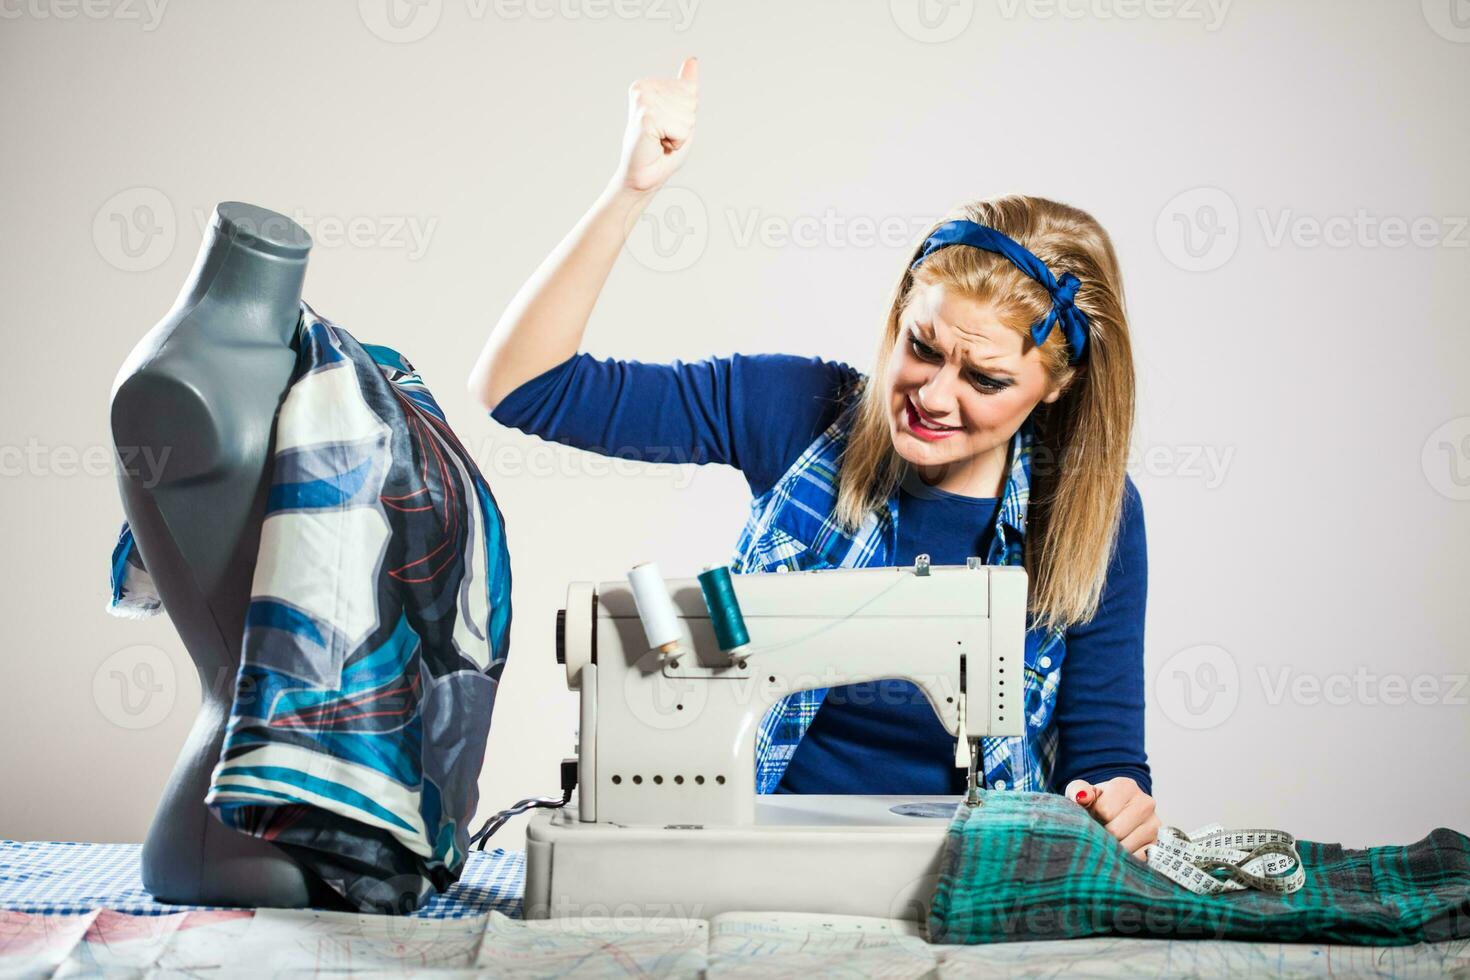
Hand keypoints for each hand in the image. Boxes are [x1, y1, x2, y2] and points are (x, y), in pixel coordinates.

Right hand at [613, 56, 698, 193]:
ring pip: (687, 115)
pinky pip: (681, 129)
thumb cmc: (660, 149)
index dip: (685, 114)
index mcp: (648, 84)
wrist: (643, 176)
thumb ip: (685, 87)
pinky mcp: (646, 117)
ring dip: (679, 134)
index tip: (666, 126)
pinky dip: (676, 142)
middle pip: (690, 100)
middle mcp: (643, 88)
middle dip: (684, 124)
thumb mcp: (680, 113)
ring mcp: (643, 101)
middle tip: (664, 136)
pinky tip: (658, 144)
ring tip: (660, 140)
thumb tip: (692, 60)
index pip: (689, 90)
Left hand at [1065, 777, 1159, 860]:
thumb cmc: (1094, 803)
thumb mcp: (1081, 792)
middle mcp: (1146, 803)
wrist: (1113, 815)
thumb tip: (1082, 798)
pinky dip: (1124, 858)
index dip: (1093, 817)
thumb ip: (1078, 790)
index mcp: (1127, 786)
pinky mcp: (1157, 844)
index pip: (1105, 811)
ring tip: (1107, 838)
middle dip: (1102, 834)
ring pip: (1127, 846)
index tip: (1093, 815)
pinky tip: (1118, 849)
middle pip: (1116, 830)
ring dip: (1112, 848)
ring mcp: (1155, 824)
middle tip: (1098, 830)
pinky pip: (1137, 858)